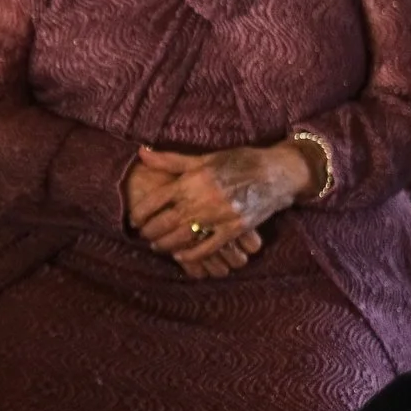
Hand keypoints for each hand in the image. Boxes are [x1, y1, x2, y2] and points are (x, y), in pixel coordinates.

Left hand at [127, 156, 264, 279]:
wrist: (276, 173)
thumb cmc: (238, 162)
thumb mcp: (204, 158)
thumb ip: (171, 160)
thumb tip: (142, 153)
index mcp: (192, 180)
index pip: (156, 200)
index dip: (141, 213)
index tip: (134, 220)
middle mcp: (203, 198)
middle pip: (166, 222)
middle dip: (150, 232)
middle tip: (143, 235)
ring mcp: (219, 216)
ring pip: (184, 237)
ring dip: (166, 245)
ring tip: (157, 246)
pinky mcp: (235, 229)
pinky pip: (208, 247)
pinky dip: (193, 255)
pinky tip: (182, 256)